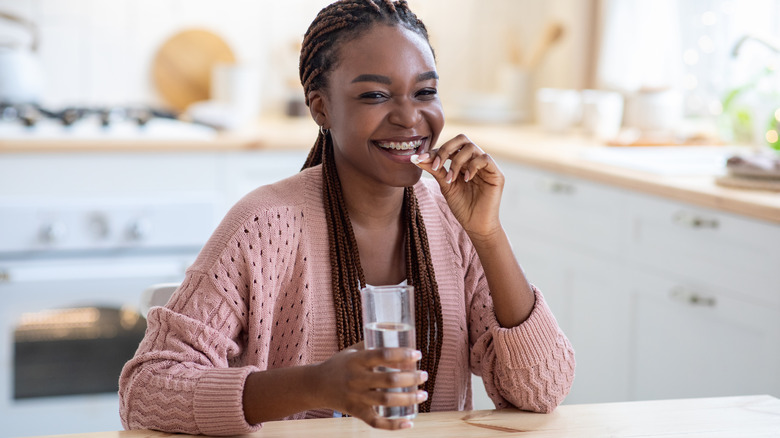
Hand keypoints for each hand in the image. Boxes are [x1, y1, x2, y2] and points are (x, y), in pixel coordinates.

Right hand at [313, 343, 428, 429]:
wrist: (315, 385)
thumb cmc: (338, 365)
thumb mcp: (351, 352)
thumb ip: (372, 345)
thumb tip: (397, 335)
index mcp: (357, 360)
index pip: (382, 355)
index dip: (402, 354)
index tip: (418, 354)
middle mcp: (356, 379)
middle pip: (388, 380)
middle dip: (411, 378)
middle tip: (424, 375)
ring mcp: (356, 397)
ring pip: (386, 401)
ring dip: (408, 399)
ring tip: (423, 394)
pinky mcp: (356, 412)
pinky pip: (376, 422)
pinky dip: (394, 425)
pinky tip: (409, 422)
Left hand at [412, 134, 504, 238]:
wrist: (475, 225)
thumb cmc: (462, 206)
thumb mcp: (445, 185)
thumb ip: (435, 170)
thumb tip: (416, 157)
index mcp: (462, 162)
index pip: (450, 148)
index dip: (435, 151)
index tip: (420, 159)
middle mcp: (474, 161)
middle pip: (462, 139)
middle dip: (446, 149)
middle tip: (437, 165)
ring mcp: (486, 166)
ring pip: (472, 147)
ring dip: (457, 161)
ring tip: (451, 179)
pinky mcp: (496, 174)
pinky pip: (485, 158)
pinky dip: (473, 166)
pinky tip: (466, 179)